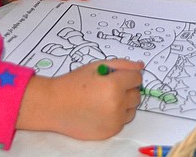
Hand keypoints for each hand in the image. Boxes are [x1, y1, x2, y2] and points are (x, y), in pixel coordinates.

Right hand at [17, 59, 142, 138]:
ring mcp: (114, 120)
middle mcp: (117, 104)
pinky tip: (100, 110)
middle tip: (109, 87)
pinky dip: (116, 116)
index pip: (137, 78)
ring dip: (124, 103)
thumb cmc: (74, 83)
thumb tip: (141, 66)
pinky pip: (122, 121)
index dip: (127, 75)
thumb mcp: (97, 66)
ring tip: (104, 100)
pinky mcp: (110, 132)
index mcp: (114, 85)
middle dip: (127, 89)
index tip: (117, 76)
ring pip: (132, 109)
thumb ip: (122, 65)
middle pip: (137, 94)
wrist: (55, 105)